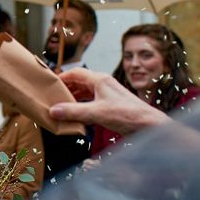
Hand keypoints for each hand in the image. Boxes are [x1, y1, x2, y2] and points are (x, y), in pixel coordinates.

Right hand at [49, 68, 168, 135]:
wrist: (150, 126)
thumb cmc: (128, 115)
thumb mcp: (97, 113)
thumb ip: (74, 112)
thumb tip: (54, 111)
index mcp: (100, 80)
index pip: (76, 73)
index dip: (61, 78)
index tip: (50, 85)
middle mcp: (103, 84)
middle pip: (79, 82)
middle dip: (66, 90)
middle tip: (52, 98)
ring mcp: (107, 95)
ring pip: (85, 93)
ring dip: (73, 99)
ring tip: (61, 107)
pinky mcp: (111, 105)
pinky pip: (91, 102)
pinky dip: (82, 107)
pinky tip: (76, 116)